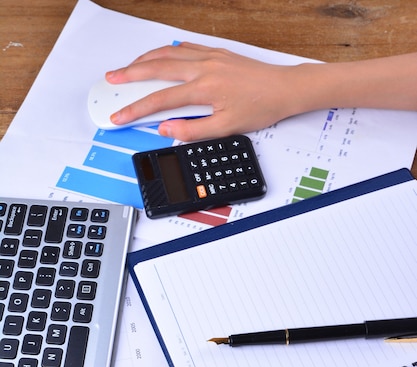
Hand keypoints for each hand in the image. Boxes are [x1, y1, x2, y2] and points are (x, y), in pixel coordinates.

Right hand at [106, 42, 299, 140]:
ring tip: (128, 68)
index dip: (135, 109)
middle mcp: (203, 68)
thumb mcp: (226, 127)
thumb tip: (166, 130)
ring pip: (168, 54)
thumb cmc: (260, 108)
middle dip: (130, 75)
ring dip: (144, 60)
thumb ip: (192, 130)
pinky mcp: (217, 53)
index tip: (119, 116)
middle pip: (157, 69)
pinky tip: (159, 56)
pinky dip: (166, 52)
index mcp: (203, 88)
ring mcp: (209, 57)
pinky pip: (184, 49)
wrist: (284, 89)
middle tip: (111, 80)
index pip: (160, 100)